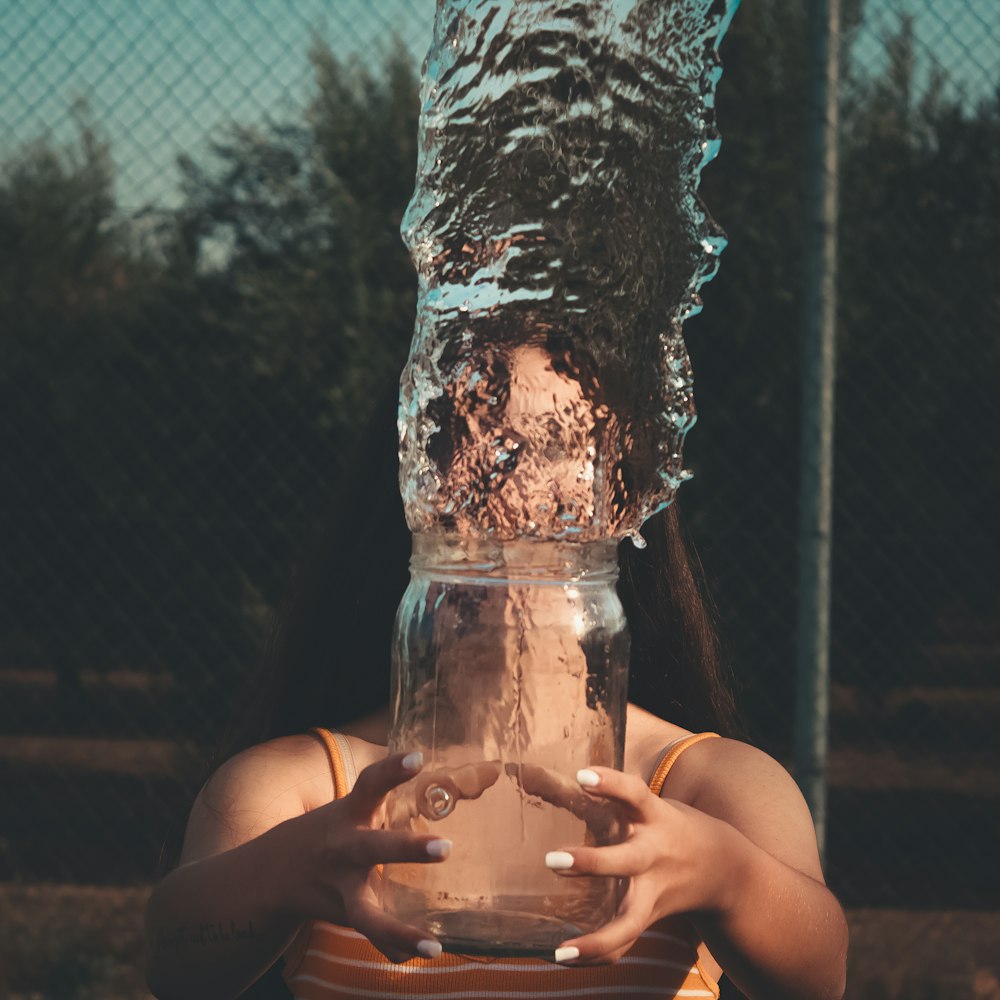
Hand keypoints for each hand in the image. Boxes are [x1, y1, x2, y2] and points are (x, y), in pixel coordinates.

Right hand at [278, 751, 450, 962]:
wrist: (270, 871)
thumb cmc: (331, 830)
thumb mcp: (353, 808)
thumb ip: (391, 798)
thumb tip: (457, 780)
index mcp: (349, 813)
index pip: (370, 784)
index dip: (392, 769)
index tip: (417, 758)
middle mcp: (342, 848)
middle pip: (371, 847)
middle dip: (407, 849)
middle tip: (447, 847)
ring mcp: (338, 886)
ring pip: (365, 911)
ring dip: (398, 929)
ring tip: (433, 945)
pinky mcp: (341, 914)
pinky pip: (368, 935)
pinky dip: (392, 947)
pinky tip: (419, 956)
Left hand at [544, 766, 733, 964]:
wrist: (724, 868)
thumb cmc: (666, 824)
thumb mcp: (643, 803)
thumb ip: (597, 793)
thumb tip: (532, 772)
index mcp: (654, 816)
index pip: (634, 793)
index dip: (611, 783)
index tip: (582, 775)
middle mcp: (654, 854)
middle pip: (628, 860)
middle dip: (592, 863)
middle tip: (551, 859)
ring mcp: (654, 890)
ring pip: (630, 918)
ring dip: (598, 936)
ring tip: (562, 947)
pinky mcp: (650, 916)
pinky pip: (626, 942)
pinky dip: (598, 954)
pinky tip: (564, 958)